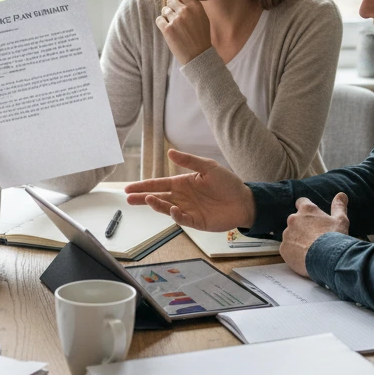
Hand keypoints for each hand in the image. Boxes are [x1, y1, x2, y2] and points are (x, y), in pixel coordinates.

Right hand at [125, 149, 256, 229]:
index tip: (128, 188)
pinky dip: (175, 215)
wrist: (244, 201)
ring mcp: (188, 210)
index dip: (143, 185)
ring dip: (156, 205)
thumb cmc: (228, 183)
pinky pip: (182, 219)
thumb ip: (189, 161)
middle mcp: (182, 197)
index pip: (159, 184)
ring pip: (166, 208)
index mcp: (183, 183)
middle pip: (158, 197)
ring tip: (147, 199)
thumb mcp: (208, 167)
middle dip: (142, 198)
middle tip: (128, 199)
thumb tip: (170, 152)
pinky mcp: (196, 222)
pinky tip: (172, 209)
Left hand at [156, 0, 212, 64]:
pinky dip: (162, 24)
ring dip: (167, 17)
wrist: (199, 56)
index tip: (179, 3)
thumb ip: (192, 5)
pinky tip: (170, 31)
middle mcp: (185, 11)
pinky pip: (159, 19)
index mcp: (196, 6)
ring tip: (176, 27)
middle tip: (177, 19)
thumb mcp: (203, 17)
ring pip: (164, 10)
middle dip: (172, 7)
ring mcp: (176, 20)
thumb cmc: (201, 37)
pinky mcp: (167, 30)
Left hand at [280, 194, 349, 277]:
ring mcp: (287, 234)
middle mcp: (293, 219)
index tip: (311, 216)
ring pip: (290, 236)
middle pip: (295, 221)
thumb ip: (338, 206)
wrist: (327, 259)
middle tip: (314, 237)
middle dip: (302, 227)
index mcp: (307, 210)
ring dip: (297, 240)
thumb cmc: (335, 238)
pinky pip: (287, 249)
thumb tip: (341, 195)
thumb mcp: (341, 220)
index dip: (306, 209)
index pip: (301, 202)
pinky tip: (304, 258)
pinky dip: (294, 253)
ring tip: (310, 250)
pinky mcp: (283, 248)